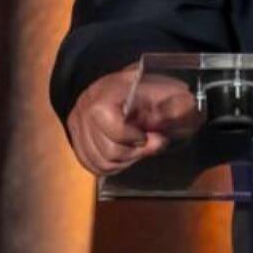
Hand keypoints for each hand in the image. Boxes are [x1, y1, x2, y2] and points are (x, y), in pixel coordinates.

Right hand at [66, 66, 200, 174]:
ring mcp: (77, 124)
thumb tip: (174, 120)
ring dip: (125, 161)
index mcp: (108, 92)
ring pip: (100, 162)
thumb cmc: (150, 91)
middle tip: (149, 144)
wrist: (126, 87)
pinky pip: (92, 166)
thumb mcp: (170, 92)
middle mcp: (86, 107)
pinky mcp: (75, 139)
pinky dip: (111, 166)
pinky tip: (124, 154)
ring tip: (137, 148)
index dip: (134, 138)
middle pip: (109, 151)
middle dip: (134, 152)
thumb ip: (177, 106)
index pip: (114, 127)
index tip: (149, 134)